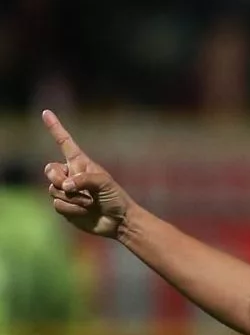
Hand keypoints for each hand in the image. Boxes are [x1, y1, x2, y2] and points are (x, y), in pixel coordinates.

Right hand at [41, 109, 133, 238]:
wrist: (118, 221)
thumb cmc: (115, 198)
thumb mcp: (104, 183)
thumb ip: (84, 180)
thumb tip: (65, 186)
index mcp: (80, 164)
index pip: (65, 143)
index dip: (55, 128)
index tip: (46, 113)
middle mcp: (71, 175)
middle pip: (50, 171)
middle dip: (58, 179)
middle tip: (73, 188)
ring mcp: (66, 191)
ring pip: (53, 190)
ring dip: (73, 199)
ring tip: (91, 203)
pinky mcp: (65, 206)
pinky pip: (57, 205)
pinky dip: (72, 210)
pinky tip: (86, 212)